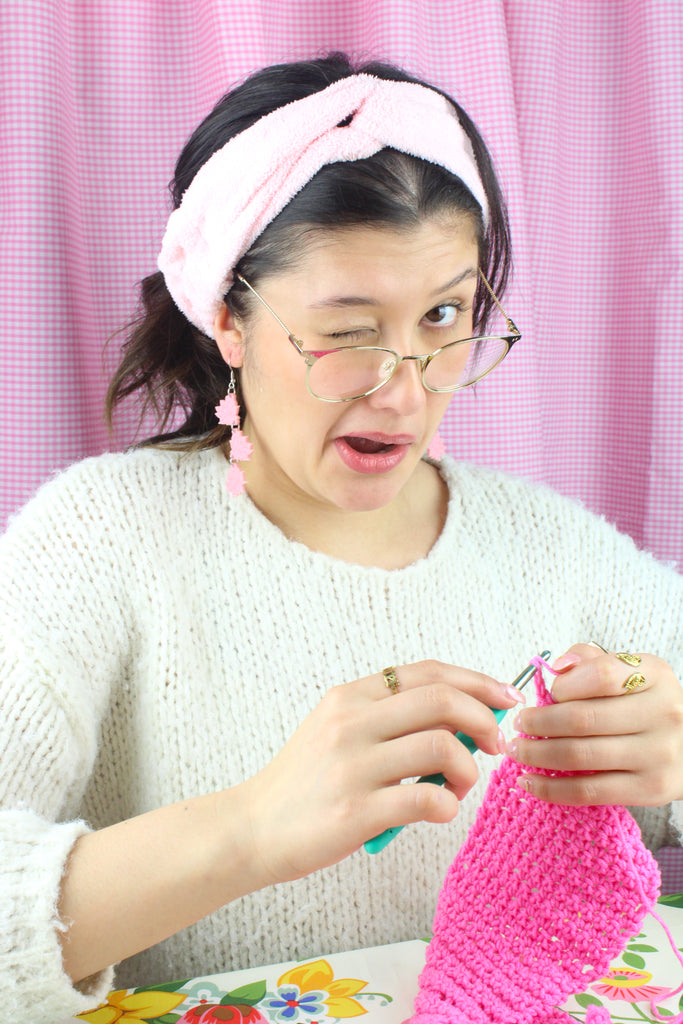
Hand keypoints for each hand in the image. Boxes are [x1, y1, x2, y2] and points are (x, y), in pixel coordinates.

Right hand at [239, 660, 522, 885]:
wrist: (251, 828)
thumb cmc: (305, 782)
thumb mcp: (336, 730)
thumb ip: (388, 719)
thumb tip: (464, 721)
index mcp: (349, 697)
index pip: (427, 672)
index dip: (476, 681)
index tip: (505, 699)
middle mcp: (350, 722)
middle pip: (442, 700)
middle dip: (485, 719)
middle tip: (493, 746)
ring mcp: (352, 766)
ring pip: (442, 746)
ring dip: (467, 769)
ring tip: (458, 786)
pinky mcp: (355, 811)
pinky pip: (426, 800)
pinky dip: (448, 805)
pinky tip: (439, 811)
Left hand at [509, 643, 682, 805]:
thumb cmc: (644, 703)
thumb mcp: (628, 672)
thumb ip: (590, 661)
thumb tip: (556, 668)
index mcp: (655, 676)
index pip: (601, 675)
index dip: (565, 684)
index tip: (547, 692)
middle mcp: (663, 713)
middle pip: (582, 719)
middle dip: (538, 722)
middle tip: (518, 724)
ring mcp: (659, 754)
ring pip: (580, 756)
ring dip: (537, 754)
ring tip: (516, 750)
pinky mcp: (651, 790)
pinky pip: (590, 791)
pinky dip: (551, 788)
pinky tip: (529, 781)